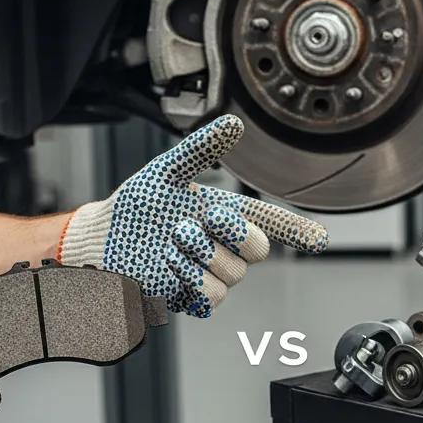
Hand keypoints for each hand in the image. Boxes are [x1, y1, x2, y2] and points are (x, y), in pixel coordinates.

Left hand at [57, 115, 328, 316]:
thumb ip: (199, 150)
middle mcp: (224, 248)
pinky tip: (169, 260)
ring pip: (233, 275)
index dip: (297, 231)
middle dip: (237, 232)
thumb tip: (233, 125)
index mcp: (226, 216)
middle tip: (209, 216)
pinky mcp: (190, 297)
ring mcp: (209, 275)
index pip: (271, 224)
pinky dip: (191, 277)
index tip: (318, 237)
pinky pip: (210, 297)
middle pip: (257, 250)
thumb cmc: (139, 205)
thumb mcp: (166, 172)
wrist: (104, 236)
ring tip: (175, 236)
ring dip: (204, 252)